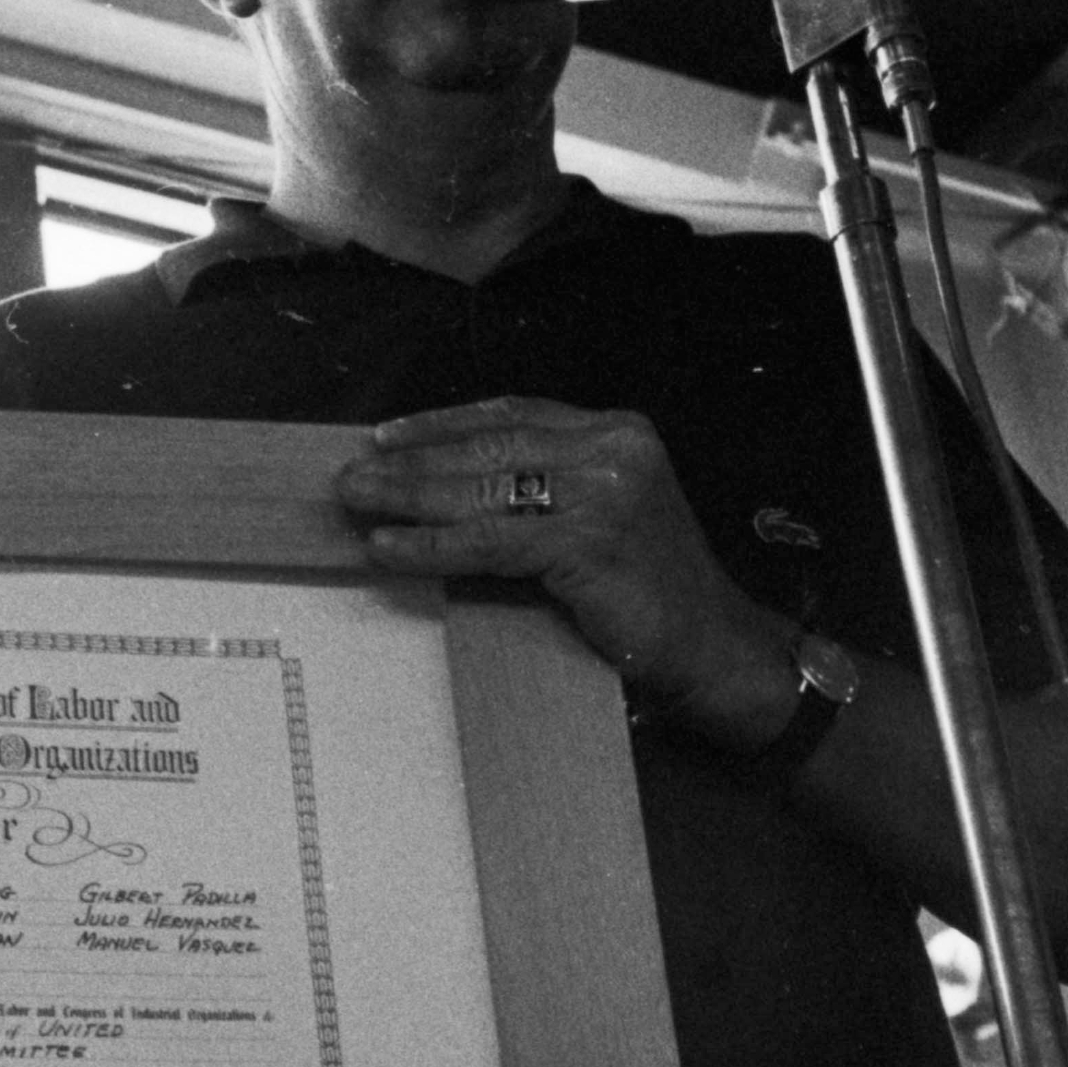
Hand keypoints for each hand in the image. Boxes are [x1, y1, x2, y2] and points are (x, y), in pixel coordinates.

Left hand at [334, 395, 790, 744]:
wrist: (716, 650)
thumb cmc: (653, 595)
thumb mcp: (601, 520)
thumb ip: (542, 494)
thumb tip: (444, 491)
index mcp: (617, 433)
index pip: (512, 415)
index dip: (442, 422)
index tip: (387, 433)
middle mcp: (613, 450)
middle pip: (489, 447)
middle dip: (412, 460)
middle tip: (351, 472)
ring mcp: (604, 493)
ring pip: (482, 488)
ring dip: (408, 496)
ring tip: (356, 501)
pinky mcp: (587, 541)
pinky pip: (488, 541)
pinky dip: (432, 545)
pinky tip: (391, 547)